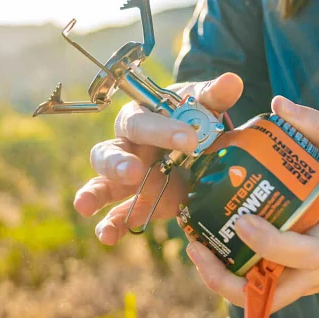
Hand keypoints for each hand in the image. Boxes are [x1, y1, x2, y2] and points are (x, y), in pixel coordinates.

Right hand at [73, 72, 243, 243]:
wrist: (198, 143)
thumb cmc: (191, 116)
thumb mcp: (202, 104)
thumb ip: (214, 95)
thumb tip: (232, 81)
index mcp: (139, 118)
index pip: (142, 122)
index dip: (162, 130)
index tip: (190, 140)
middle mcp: (127, 147)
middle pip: (108, 152)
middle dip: (117, 163)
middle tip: (134, 170)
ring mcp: (129, 178)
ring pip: (103, 183)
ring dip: (95, 194)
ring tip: (86, 206)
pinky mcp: (139, 202)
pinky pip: (119, 215)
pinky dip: (111, 226)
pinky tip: (107, 236)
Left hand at [185, 95, 318, 311]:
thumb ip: (317, 127)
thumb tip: (279, 103)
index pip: (311, 253)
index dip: (275, 245)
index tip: (243, 222)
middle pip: (279, 292)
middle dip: (234, 277)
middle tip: (199, 247)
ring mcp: (303, 282)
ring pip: (261, 299)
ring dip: (223, 282)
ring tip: (194, 251)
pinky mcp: (288, 284)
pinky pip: (257, 291)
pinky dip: (229, 276)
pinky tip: (206, 251)